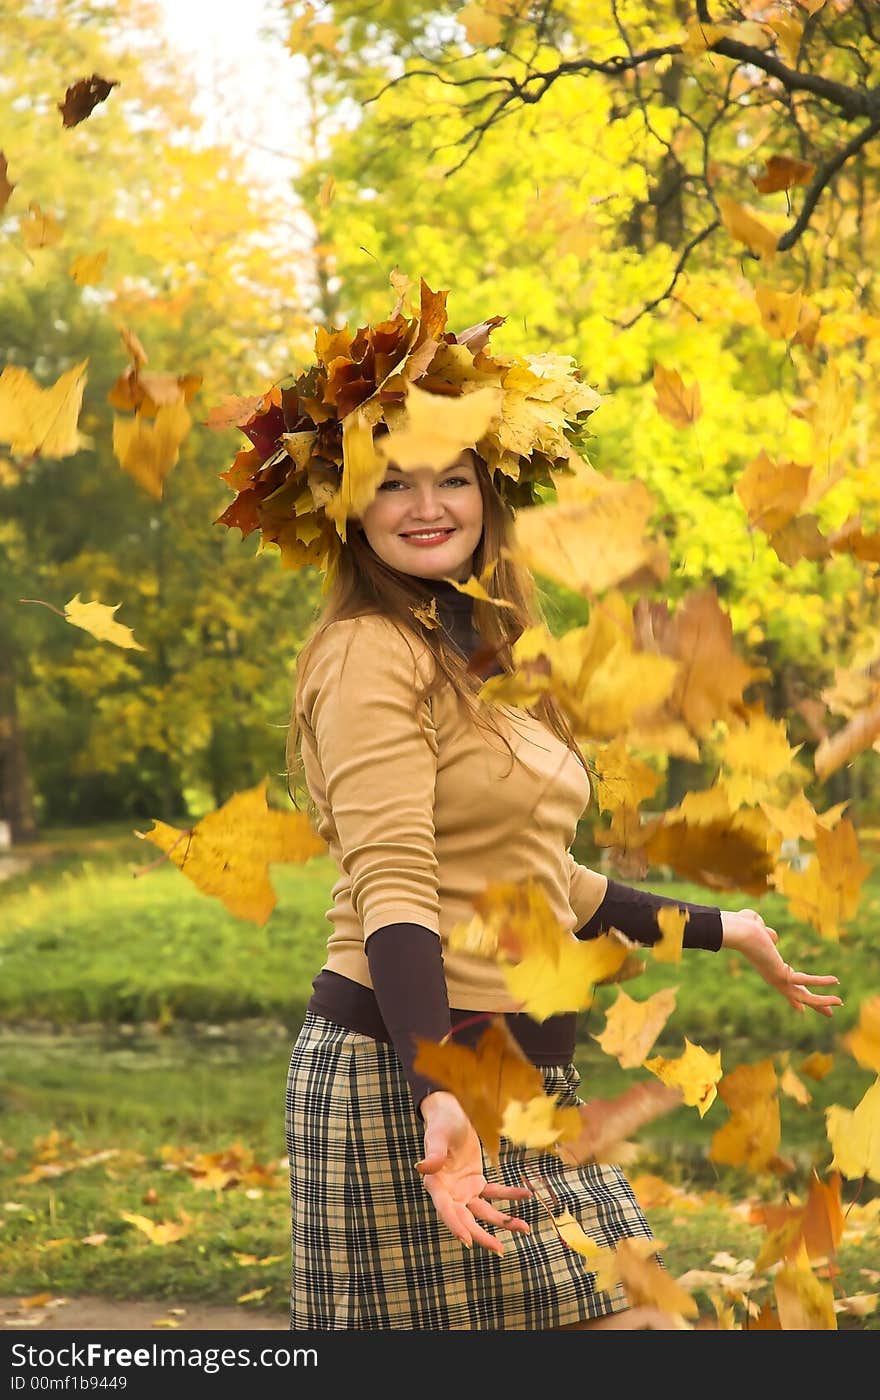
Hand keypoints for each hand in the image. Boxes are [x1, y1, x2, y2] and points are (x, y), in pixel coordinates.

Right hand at [416, 1091, 532, 1254]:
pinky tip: (526, 1195)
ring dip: (503, 1221)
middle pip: (465, 1219)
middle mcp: (449, 1193)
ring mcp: (464, 1190)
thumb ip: (433, 1152)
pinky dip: (509, 1195)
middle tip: (500, 1249)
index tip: (467, 1242)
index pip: (445, 1209)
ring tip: (525, 1228)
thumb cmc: (441, 1123)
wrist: (452, 1113)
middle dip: (482, 1236)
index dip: (455, 1226)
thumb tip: (422, 1168)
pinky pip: (494, 1193)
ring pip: (483, 1212)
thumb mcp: (437, 1135)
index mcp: (436, 1184)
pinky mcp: (476, 1183)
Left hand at [720, 908, 842, 1016]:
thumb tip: (771, 936)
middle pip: (798, 997)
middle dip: (815, 1005)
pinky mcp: (782, 975)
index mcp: (770, 969)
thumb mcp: (758, 930)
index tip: (801, 1010)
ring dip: (823, 1001)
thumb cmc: (743, 927)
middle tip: (830, 1014)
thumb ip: (766, 933)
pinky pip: (806, 980)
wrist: (737, 930)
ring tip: (840, 1003)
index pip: (786, 986)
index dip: (795, 998)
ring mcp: (778, 980)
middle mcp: (774, 978)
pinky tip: (836, 981)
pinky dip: (822, 982)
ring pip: (805, 997)